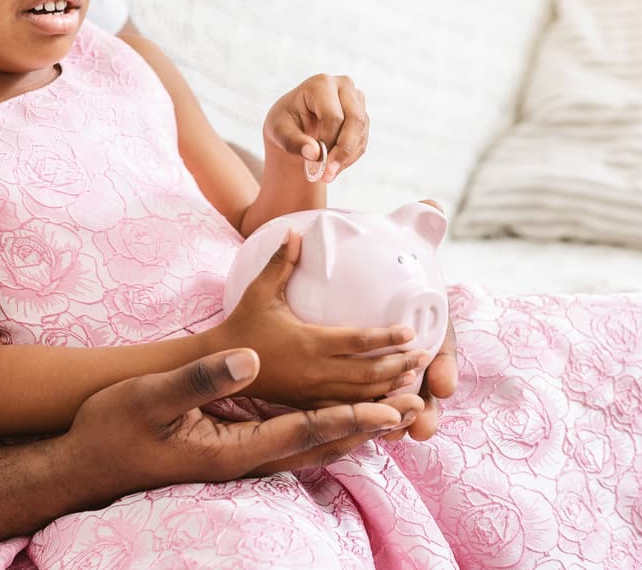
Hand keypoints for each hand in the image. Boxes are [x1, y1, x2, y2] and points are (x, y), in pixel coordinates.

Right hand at [59, 348, 407, 503]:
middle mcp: (243, 463)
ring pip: (310, 449)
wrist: (86, 464)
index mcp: (232, 451)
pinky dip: (325, 432)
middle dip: (368, 427)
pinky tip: (339, 423)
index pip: (305, 433)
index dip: (350, 418)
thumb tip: (250, 361)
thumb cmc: (113, 430)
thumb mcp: (151, 399)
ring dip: (353, 430)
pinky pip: (291, 445)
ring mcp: (238, 463)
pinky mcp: (231, 456)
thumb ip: (200, 380)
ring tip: (395, 415)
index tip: (391, 406)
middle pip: (320, 446)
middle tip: (415, 410)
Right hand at [213, 231, 427, 408]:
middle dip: (399, 365)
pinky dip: (370, 408)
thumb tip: (295, 231)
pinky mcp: (308, 404)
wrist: (218, 366)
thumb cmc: (242, 324)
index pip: (358, 340)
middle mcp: (315, 370)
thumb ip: (280, 262)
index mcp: (309, 341)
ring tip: (414, 378)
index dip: (388, 337)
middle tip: (423, 356)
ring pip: (361, 396)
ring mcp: (313, 391)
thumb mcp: (259, 291)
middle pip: (368, 372)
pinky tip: (386, 405)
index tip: (410, 332)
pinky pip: (346, 411)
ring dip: (390, 388)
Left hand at [264, 74, 367, 182]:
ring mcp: (356, 99)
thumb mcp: (279, 132)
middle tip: (328, 176)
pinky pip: (362, 141)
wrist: (293, 123)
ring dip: (346, 158)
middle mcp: (343, 86)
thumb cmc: (284, 124)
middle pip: (355, 121)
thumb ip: (294, 142)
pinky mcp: (362, 115)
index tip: (315, 164)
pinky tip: (334, 167)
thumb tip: (315, 154)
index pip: (333, 115)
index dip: (327, 141)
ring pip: (361, 132)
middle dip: (343, 152)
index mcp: (321, 84)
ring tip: (327, 175)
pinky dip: (349, 158)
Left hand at [383, 198, 455, 442]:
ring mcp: (399, 367)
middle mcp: (418, 348)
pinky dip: (383, 418)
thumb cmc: (382, 262)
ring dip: (408, 419)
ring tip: (402, 437)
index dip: (446, 365)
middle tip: (423, 426)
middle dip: (429, 406)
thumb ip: (413, 225)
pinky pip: (381, 402)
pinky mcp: (374, 378)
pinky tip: (377, 435)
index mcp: (427, 320)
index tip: (443, 384)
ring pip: (408, 398)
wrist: (362, 277)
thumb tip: (434, 207)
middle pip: (428, 382)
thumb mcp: (391, 244)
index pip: (444, 345)